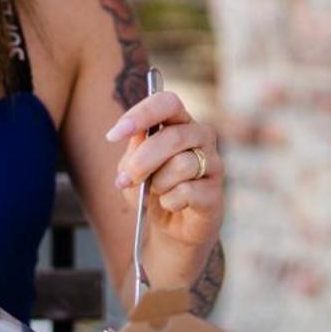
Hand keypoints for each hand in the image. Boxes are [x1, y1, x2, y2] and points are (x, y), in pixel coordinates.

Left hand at [105, 87, 223, 250]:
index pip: (167, 103)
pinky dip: (169, 202)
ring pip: (180, 165)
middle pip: (173, 136)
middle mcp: (201, 136)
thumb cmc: (151, 191)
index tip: (114, 135)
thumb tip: (137, 136)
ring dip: (158, 184)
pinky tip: (173, 205)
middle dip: (142, 160)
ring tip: (157, 192)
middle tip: (126, 179)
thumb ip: (135, 150)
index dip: (142, 114)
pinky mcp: (215, 192)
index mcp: (179, 122)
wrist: (169, 229)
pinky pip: (186, 192)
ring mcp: (213, 163)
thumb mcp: (132, 168)